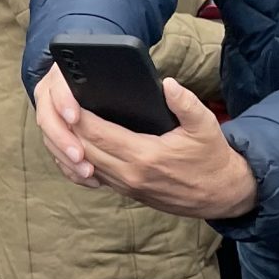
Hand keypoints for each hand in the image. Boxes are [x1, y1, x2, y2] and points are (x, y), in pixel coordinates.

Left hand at [32, 67, 258, 220]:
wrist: (221, 194)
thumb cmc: (212, 157)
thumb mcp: (205, 125)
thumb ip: (186, 103)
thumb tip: (167, 84)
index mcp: (146, 156)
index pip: (99, 133)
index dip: (78, 115)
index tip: (67, 96)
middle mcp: (130, 174)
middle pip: (85, 148)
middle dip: (67, 127)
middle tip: (56, 103)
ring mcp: (127, 186)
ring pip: (85, 165)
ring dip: (69, 145)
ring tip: (59, 121)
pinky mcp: (127, 192)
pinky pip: (94, 176)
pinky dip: (80, 162)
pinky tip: (73, 146)